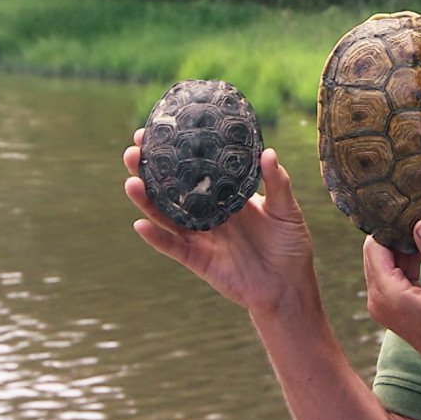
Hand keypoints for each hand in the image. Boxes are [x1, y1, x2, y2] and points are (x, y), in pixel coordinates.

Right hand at [123, 128, 314, 317]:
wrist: (288, 286)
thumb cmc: (290, 245)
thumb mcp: (286, 210)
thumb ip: (277, 183)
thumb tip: (267, 152)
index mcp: (226, 196)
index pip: (196, 170)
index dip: (177, 154)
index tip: (159, 133)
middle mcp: (208, 213)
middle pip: (172, 190)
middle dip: (150, 171)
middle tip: (134, 151)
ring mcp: (201, 237)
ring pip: (166, 216)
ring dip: (146, 200)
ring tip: (131, 181)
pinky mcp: (198, 260)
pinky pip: (173, 248)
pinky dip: (157, 238)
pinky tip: (140, 224)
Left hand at [362, 220, 420, 385]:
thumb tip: (420, 222)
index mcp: (390, 295)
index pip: (374, 246)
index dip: (389, 226)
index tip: (409, 208)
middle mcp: (378, 301)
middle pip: (374, 253)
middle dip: (394, 234)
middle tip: (419, 214)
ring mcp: (383, 307)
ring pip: (382, 263)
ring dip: (401, 247)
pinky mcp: (392, 309)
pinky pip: (391, 276)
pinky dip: (405, 261)